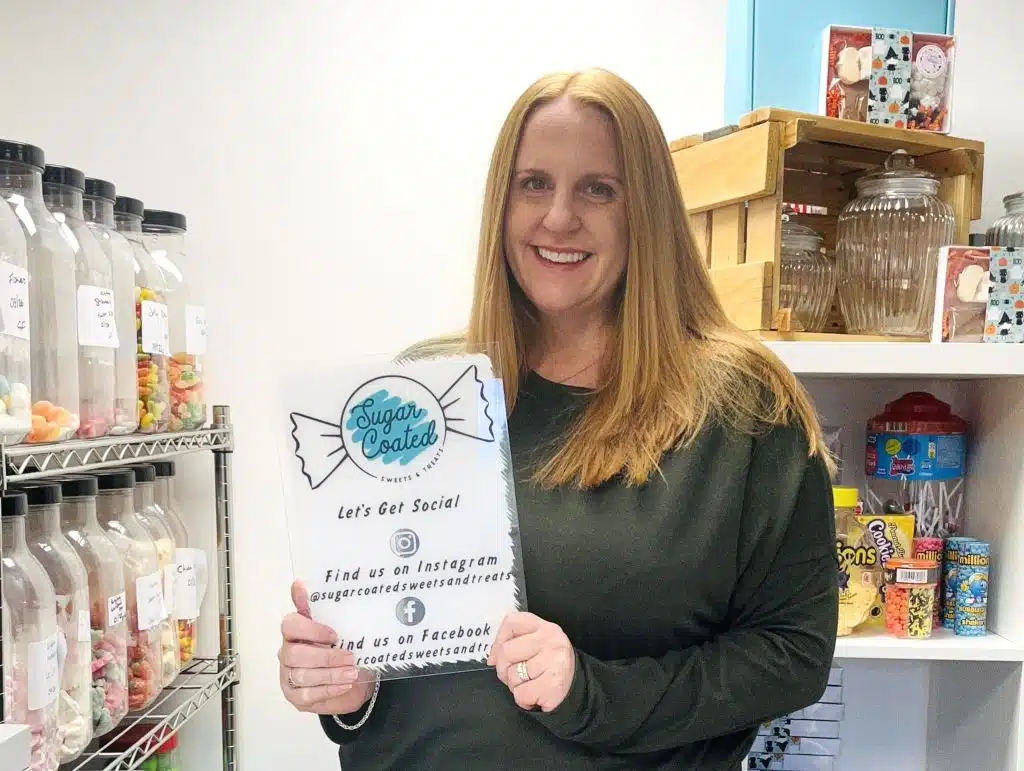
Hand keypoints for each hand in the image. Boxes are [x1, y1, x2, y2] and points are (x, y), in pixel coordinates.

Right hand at [279, 580, 373, 714]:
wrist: (352, 678)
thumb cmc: (340, 648)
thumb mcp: (336, 626)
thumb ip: (317, 607)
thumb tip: (298, 583)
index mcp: (294, 632)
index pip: (290, 626)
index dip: (311, 630)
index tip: (334, 634)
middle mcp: (287, 654)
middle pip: (295, 655)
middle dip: (325, 657)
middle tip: (349, 657)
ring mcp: (288, 677)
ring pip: (302, 676)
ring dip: (330, 674)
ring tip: (352, 673)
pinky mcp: (296, 697)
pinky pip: (308, 695)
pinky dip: (329, 689)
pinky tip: (344, 685)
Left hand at [487, 611, 575, 711]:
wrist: (578, 692)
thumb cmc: (551, 668)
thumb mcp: (539, 646)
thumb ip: (516, 643)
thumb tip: (492, 658)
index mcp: (546, 628)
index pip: (512, 622)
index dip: (498, 640)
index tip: (497, 654)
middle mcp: (551, 641)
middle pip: (506, 651)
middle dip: (504, 669)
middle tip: (516, 676)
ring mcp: (553, 662)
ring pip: (512, 675)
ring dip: (515, 686)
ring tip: (530, 684)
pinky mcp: (552, 685)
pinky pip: (520, 694)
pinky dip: (523, 700)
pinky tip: (535, 696)